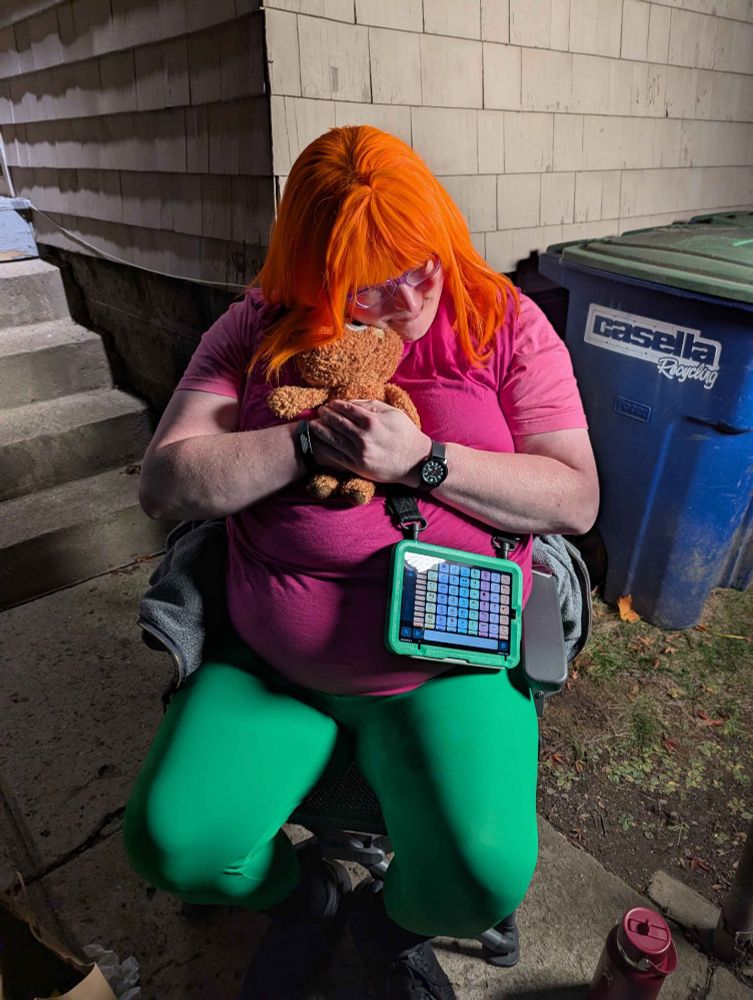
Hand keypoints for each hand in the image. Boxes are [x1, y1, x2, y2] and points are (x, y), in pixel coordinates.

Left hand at [309, 399, 430, 485]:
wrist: (415, 462)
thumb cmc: (406, 434)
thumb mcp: (393, 412)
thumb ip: (371, 405)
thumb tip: (351, 402)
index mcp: (372, 421)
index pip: (347, 409)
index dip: (336, 405)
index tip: (330, 403)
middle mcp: (363, 437)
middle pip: (337, 423)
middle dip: (326, 416)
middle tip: (320, 411)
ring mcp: (359, 453)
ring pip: (333, 439)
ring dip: (321, 431)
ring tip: (314, 425)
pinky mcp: (357, 466)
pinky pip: (336, 456)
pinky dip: (325, 448)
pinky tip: (320, 442)